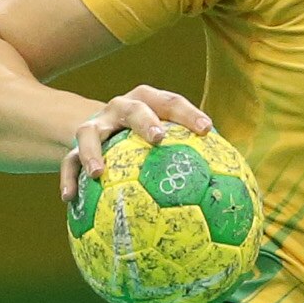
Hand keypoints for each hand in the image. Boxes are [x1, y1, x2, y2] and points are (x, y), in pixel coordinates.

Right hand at [59, 85, 214, 210]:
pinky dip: (68, 178)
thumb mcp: (170, 142)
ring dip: (93, 151)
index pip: (171, 103)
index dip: (189, 114)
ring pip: (89, 133)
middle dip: (145, 121)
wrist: (102, 130)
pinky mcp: (72, 146)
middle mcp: (121, 109)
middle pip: (132, 109)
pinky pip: (67, 162)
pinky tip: (69, 199)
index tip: (207, 130)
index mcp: (149, 103)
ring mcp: (96, 126)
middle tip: (158, 139)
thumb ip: (198, 158)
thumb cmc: (147, 142)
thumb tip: (236, 187)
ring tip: (99, 173)